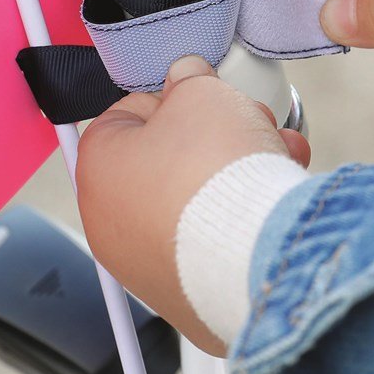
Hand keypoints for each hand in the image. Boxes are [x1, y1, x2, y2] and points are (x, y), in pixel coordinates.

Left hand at [76, 55, 309, 355]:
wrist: (257, 257)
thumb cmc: (215, 175)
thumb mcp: (202, 92)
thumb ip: (190, 79)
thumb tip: (189, 77)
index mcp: (96, 168)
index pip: (128, 113)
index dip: (175, 96)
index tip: (204, 95)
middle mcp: (109, 225)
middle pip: (167, 159)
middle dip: (215, 137)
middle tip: (246, 124)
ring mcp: (146, 266)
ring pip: (195, 201)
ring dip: (238, 173)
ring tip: (275, 157)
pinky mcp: (187, 296)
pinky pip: (213, 242)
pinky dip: (242, 219)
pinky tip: (277, 197)